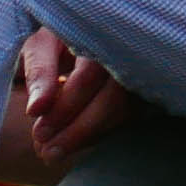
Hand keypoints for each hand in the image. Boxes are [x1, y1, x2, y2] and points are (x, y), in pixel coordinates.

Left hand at [0, 29, 144, 185]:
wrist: (92, 35)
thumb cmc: (63, 38)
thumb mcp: (44, 46)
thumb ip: (39, 73)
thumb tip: (36, 110)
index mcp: (102, 32)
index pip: (88, 78)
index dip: (64, 108)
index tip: (39, 134)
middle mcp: (131, 49)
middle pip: (113, 99)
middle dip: (79, 131)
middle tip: (48, 154)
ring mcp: (146, 68)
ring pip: (125, 110)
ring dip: (90, 136)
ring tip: (56, 151)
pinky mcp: (150, 88)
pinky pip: (132, 116)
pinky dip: (103, 131)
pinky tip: (79, 140)